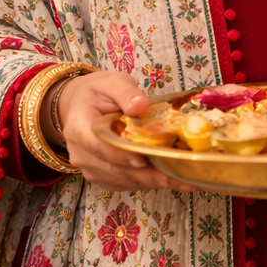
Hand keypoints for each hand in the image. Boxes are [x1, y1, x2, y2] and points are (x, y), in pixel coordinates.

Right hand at [55, 71, 195, 191]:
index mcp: (79, 128)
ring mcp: (93, 169)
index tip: (142, 159)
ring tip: (187, 179)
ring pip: (126, 180)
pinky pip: (129, 184)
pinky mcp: (105, 177)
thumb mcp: (111, 82)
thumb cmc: (99, 93)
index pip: (98, 145)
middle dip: (149, 173)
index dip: (120, 155)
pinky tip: (177, 180)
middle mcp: (81, 154)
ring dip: (156, 181)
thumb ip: (125, 92)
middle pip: (116, 168)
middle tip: (181, 174)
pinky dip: (153, 182)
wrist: (85, 106)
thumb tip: (139, 105)